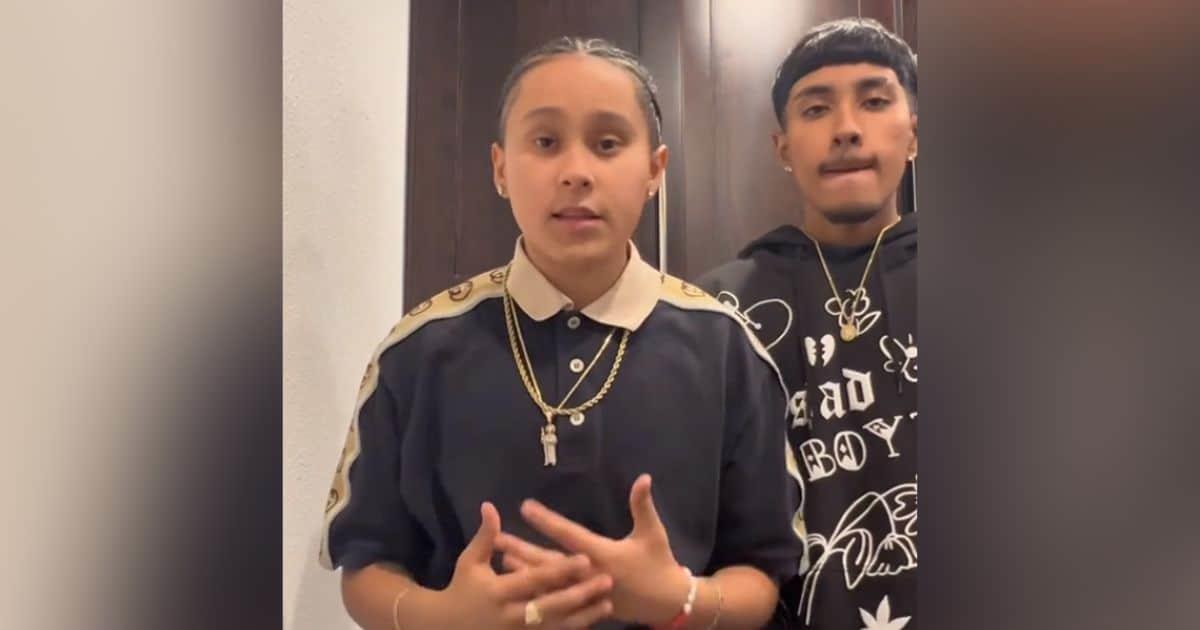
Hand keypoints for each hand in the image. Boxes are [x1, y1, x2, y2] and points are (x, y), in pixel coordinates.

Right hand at [438, 502, 614, 628]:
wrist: (447, 628)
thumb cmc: (461, 588)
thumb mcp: (470, 562)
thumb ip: (485, 536)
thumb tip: (489, 505)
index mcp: (498, 592)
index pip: (535, 579)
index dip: (560, 570)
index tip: (585, 558)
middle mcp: (511, 615)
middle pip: (552, 605)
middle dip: (580, 594)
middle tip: (607, 580)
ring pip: (557, 626)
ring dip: (584, 616)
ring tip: (609, 603)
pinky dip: (573, 629)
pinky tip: (593, 621)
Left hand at [517, 475, 691, 625]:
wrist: (667, 603)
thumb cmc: (659, 563)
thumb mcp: (653, 533)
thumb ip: (643, 505)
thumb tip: (644, 478)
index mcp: (603, 555)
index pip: (569, 535)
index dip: (547, 521)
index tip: (525, 506)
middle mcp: (589, 575)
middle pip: (548, 561)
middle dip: (522, 548)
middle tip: (497, 538)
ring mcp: (585, 593)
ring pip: (548, 583)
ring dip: (524, 569)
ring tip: (500, 557)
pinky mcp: (585, 606)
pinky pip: (554, 598)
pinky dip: (536, 589)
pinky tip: (519, 580)